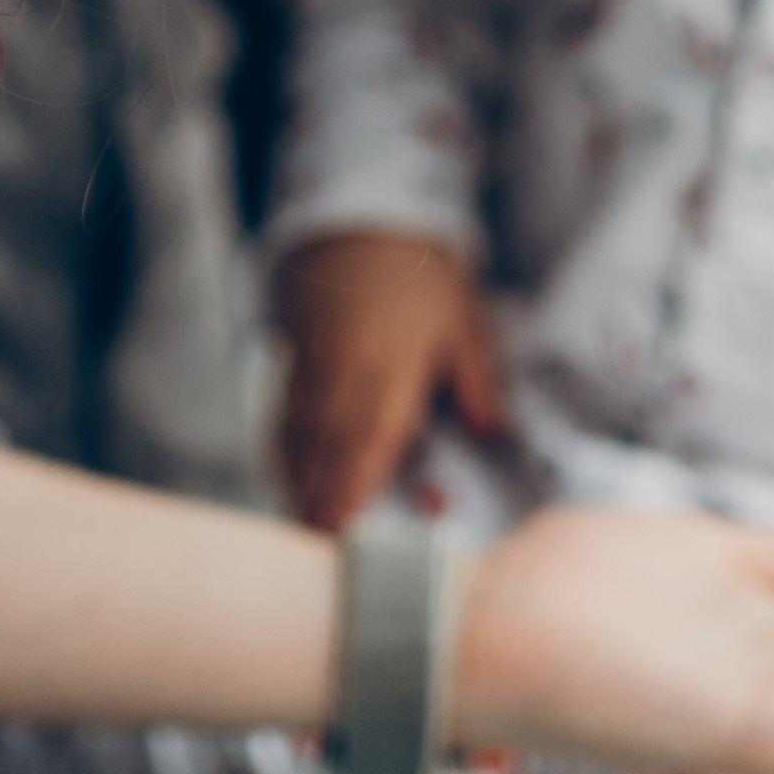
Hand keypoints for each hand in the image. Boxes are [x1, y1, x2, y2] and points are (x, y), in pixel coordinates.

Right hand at [276, 229, 504, 530]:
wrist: (357, 217)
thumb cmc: (419, 270)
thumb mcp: (462, 319)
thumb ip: (476, 381)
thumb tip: (491, 434)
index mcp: (385, 377)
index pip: (363, 457)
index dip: (351, 505)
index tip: (345, 545)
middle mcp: (340, 383)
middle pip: (322, 464)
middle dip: (321, 512)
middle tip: (329, 556)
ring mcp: (310, 373)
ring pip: (295, 447)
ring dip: (299, 490)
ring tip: (308, 530)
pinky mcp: (294, 362)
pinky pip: (281, 421)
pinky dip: (285, 456)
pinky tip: (292, 477)